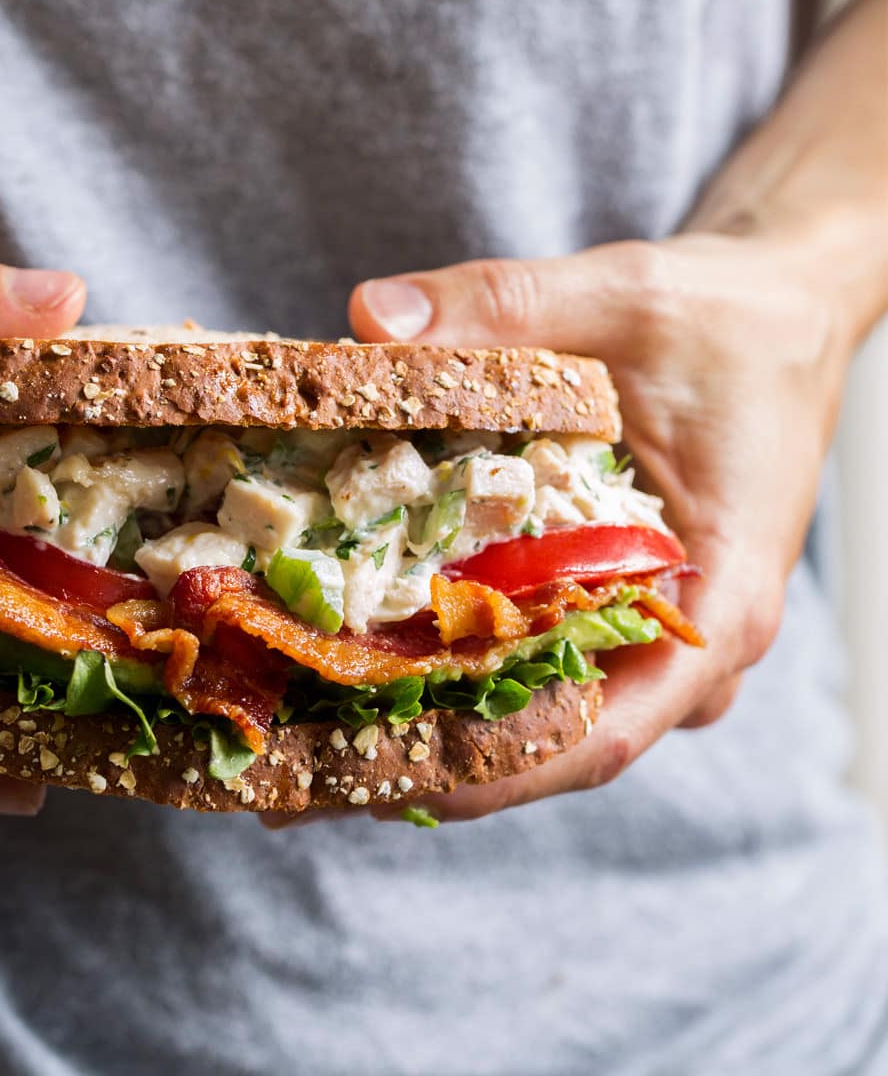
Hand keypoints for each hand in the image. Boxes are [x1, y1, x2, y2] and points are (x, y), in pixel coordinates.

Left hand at [309, 228, 851, 824]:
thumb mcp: (621, 294)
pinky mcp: (616, 609)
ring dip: (434, 727)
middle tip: (295, 775)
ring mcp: (654, 635)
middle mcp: (689, 640)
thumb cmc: (728, 319)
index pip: (606, 729)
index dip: (492, 770)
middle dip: (428, 763)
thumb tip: (372, 320)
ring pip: (543, 717)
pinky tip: (359, 666)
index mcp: (720, 593)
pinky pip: (538, 664)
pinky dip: (456, 672)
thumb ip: (503, 304)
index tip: (382, 780)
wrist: (779, 313)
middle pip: (556, 744)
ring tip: (303, 734)